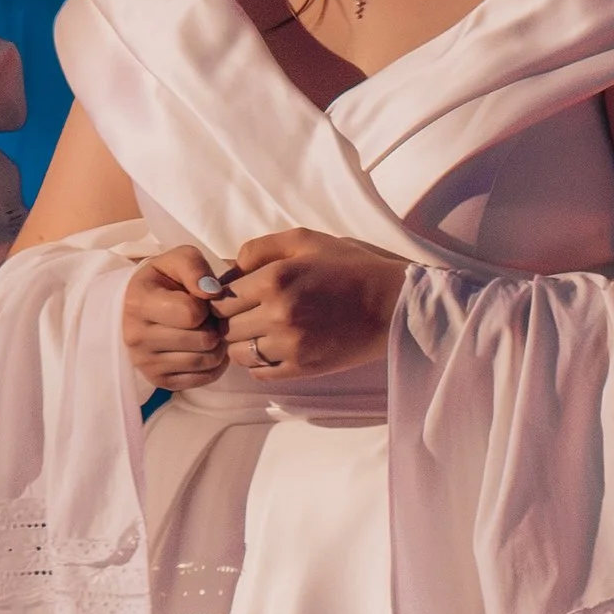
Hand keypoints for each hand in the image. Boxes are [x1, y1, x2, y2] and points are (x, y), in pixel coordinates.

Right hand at [122, 248, 229, 388]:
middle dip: (214, 327)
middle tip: (210, 319)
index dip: (206, 305)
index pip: (191, 313)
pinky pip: (204, 378)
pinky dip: (215, 364)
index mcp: (138, 302)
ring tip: (209, 331)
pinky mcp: (159, 381)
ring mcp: (145, 363)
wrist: (140, 306)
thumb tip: (213, 293)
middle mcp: (136, 336)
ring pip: (206, 361)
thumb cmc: (164, 281)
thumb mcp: (177, 261)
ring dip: (218, 345)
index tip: (201, 300)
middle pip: (202, 340)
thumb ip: (195, 267)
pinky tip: (206, 348)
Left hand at [219, 228, 408, 377]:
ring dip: (242, 343)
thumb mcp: (307, 241)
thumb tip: (228, 267)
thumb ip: (261, 248)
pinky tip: (273, 348)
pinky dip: (258, 363)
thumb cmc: (351, 268)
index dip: (222, 296)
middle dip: (229, 320)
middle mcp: (277, 314)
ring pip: (238, 352)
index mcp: (274, 279)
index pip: (220, 297)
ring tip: (258, 332)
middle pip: (224, 326)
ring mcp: (289, 345)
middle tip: (245, 313)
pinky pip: (259, 372)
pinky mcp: (302, 368)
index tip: (235, 295)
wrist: (393, 304)